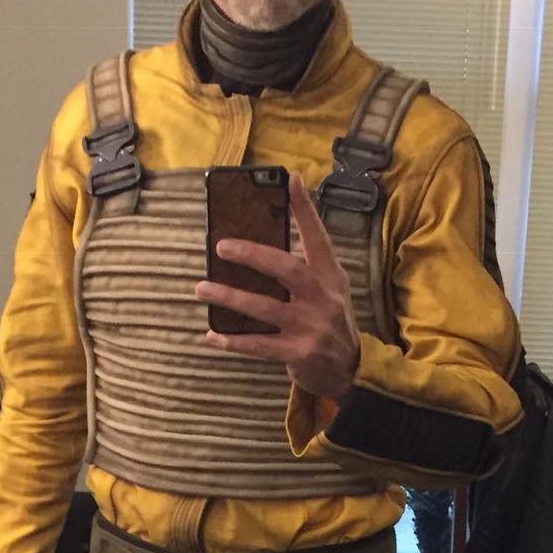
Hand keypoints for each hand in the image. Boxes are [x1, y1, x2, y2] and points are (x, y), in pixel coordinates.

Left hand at [196, 171, 361, 400]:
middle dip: (252, 255)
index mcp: (330, 277)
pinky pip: (259, 345)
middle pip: (286, 269)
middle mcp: (323, 298)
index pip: (318, 237)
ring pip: (264, 308)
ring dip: (229, 297)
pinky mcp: (299, 353)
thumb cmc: (329, 324)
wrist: (350, 372)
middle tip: (221, 246)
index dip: (305, 209)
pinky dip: (233, 341)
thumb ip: (306, 268)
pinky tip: (212, 336)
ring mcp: (311, 327)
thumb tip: (262, 243)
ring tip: (202, 288)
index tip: (290, 180)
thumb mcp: (329, 291)